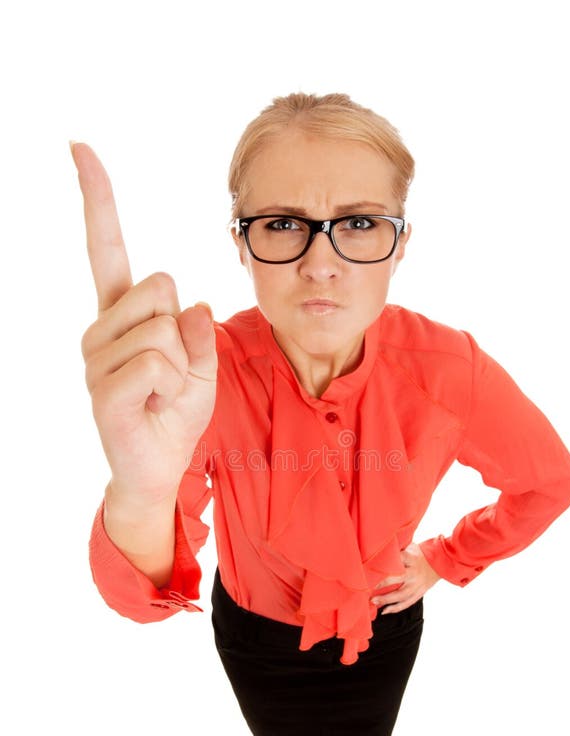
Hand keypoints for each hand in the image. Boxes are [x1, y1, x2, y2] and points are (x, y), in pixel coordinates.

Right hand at [73, 142, 217, 503]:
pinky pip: (158, 363)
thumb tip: (193, 306)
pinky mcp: (104, 391)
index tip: (79, 147)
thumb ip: (199, 333)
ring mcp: (96, 359)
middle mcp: (101, 329)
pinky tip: (154, 405)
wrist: (159, 467)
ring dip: (182, 365)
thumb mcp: (203, 365)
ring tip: (163, 391)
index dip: (98, 199)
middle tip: (173, 370)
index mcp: (121, 315)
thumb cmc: (176, 412)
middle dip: (184, 329)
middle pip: (160, 286)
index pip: (108, 247)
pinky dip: (173, 386)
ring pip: (164, 329)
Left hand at [371, 543, 439, 613]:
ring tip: (374, 601)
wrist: (438, 563)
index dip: (387, 562)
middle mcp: (415, 572)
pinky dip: (396, 608)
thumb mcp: (410, 546)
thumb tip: (380, 547)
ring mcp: (418, 584)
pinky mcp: (420, 593)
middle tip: (369, 587)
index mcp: (412, 558)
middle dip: (383, 583)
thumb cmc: (418, 554)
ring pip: (402, 595)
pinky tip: (385, 611)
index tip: (372, 565)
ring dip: (387, 599)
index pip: (399, 558)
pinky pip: (407, 603)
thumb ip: (398, 548)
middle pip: (399, 578)